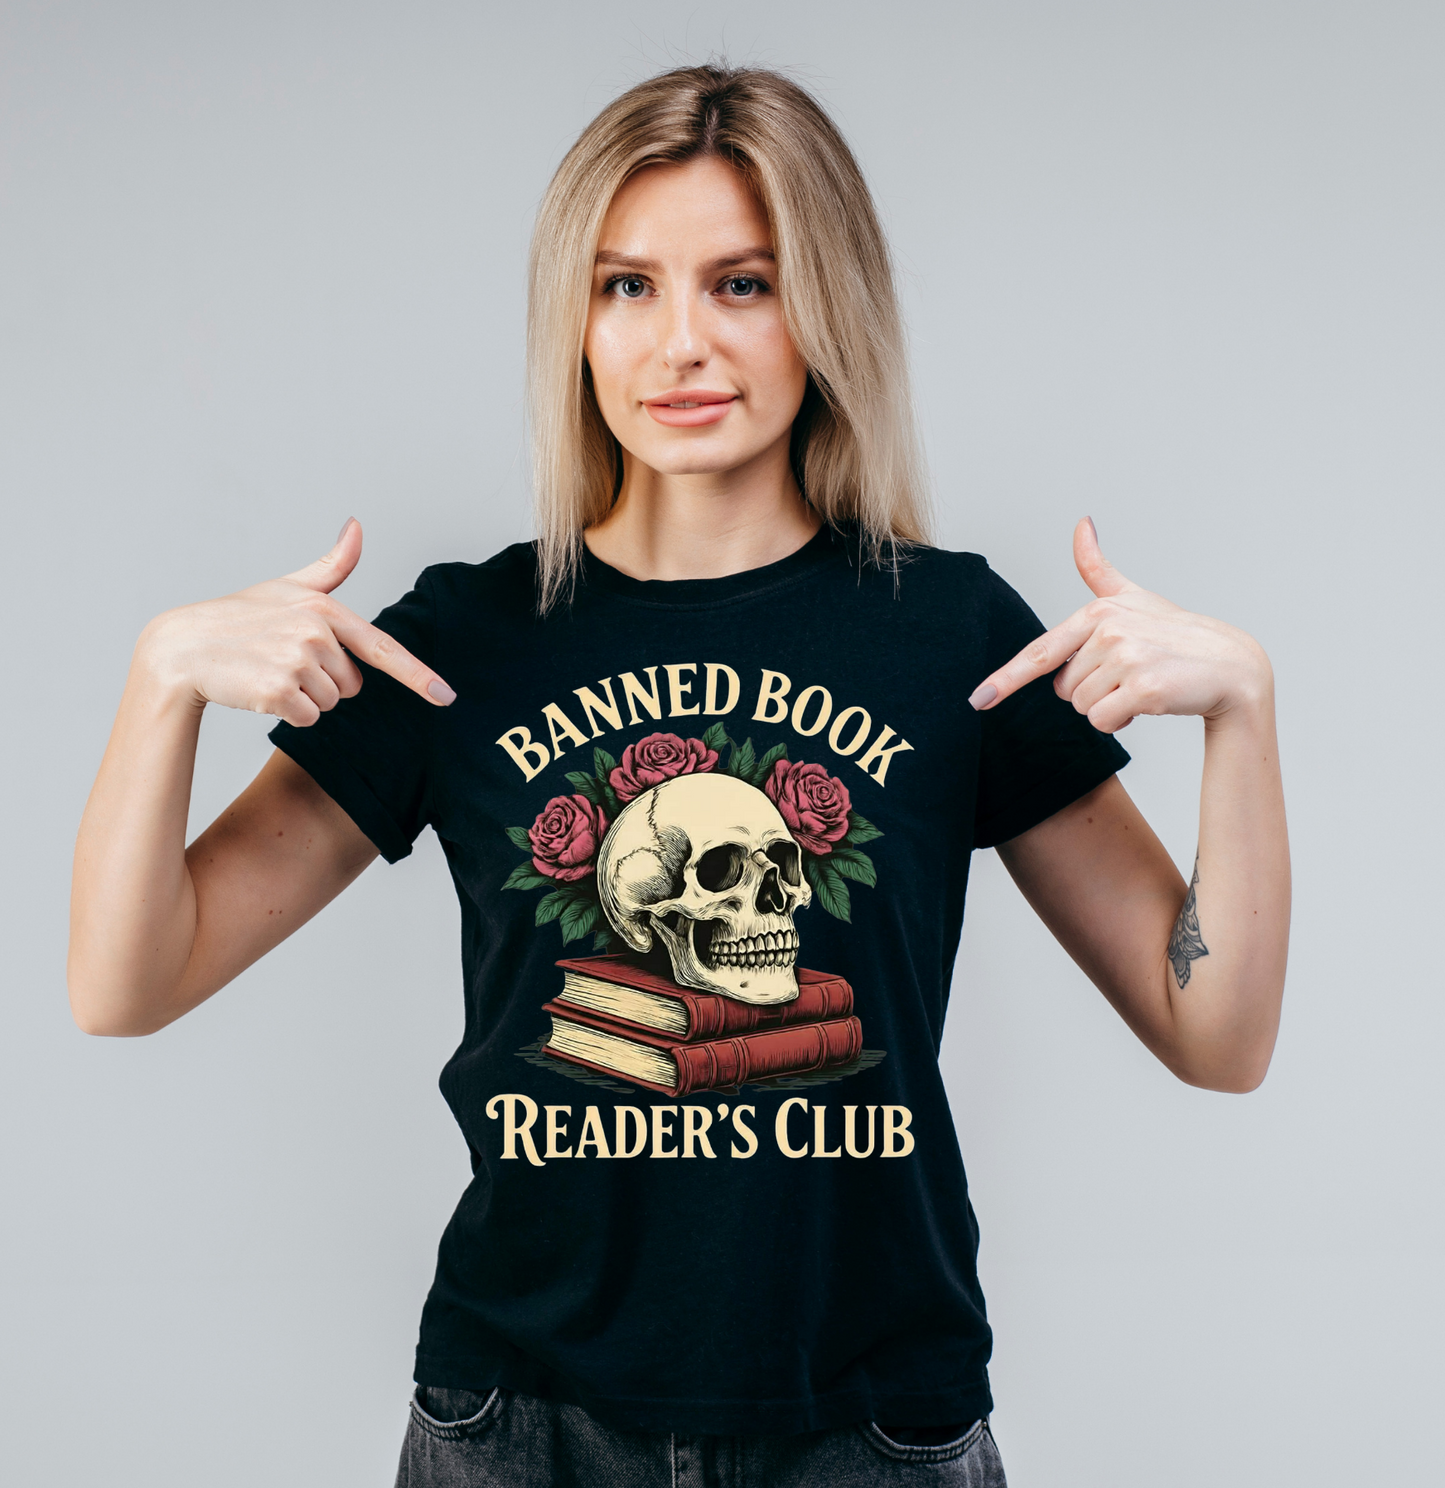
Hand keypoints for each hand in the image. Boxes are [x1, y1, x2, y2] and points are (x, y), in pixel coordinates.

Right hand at [139, 518, 455, 726]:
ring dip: (304, 696)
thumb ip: (332, 565)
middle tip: (283, 661)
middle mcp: (316, 633)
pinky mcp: (279, 691)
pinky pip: (308, 718)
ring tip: (268, 672)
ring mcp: (297, 661)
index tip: (447, 697)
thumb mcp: (288, 587)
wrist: (183, 648)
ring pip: (330, 703)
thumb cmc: (239, 618)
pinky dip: (288, 712)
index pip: (381, 647)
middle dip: (324, 681)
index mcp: (325, 608)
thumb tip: (357, 525)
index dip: (418, 676)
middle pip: (352, 686)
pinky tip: (260, 689)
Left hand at [969, 518, 1269, 732]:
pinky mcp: (1142, 687)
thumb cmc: (1176, 635)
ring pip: (1084, 708)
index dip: (1006, 679)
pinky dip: (1122, 722)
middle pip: (1065, 690)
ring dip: (1110, 707)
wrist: (1231, 666)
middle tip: (1130, 676)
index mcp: (1098, 611)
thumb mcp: (1134, 598)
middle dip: (1093, 691)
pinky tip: (1148, 703)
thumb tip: (1081, 523)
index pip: (1041, 652)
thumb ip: (1098, 568)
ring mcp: (1125, 658)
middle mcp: (1108, 630)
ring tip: (1142, 686)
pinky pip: (1104, 721)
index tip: (978, 700)